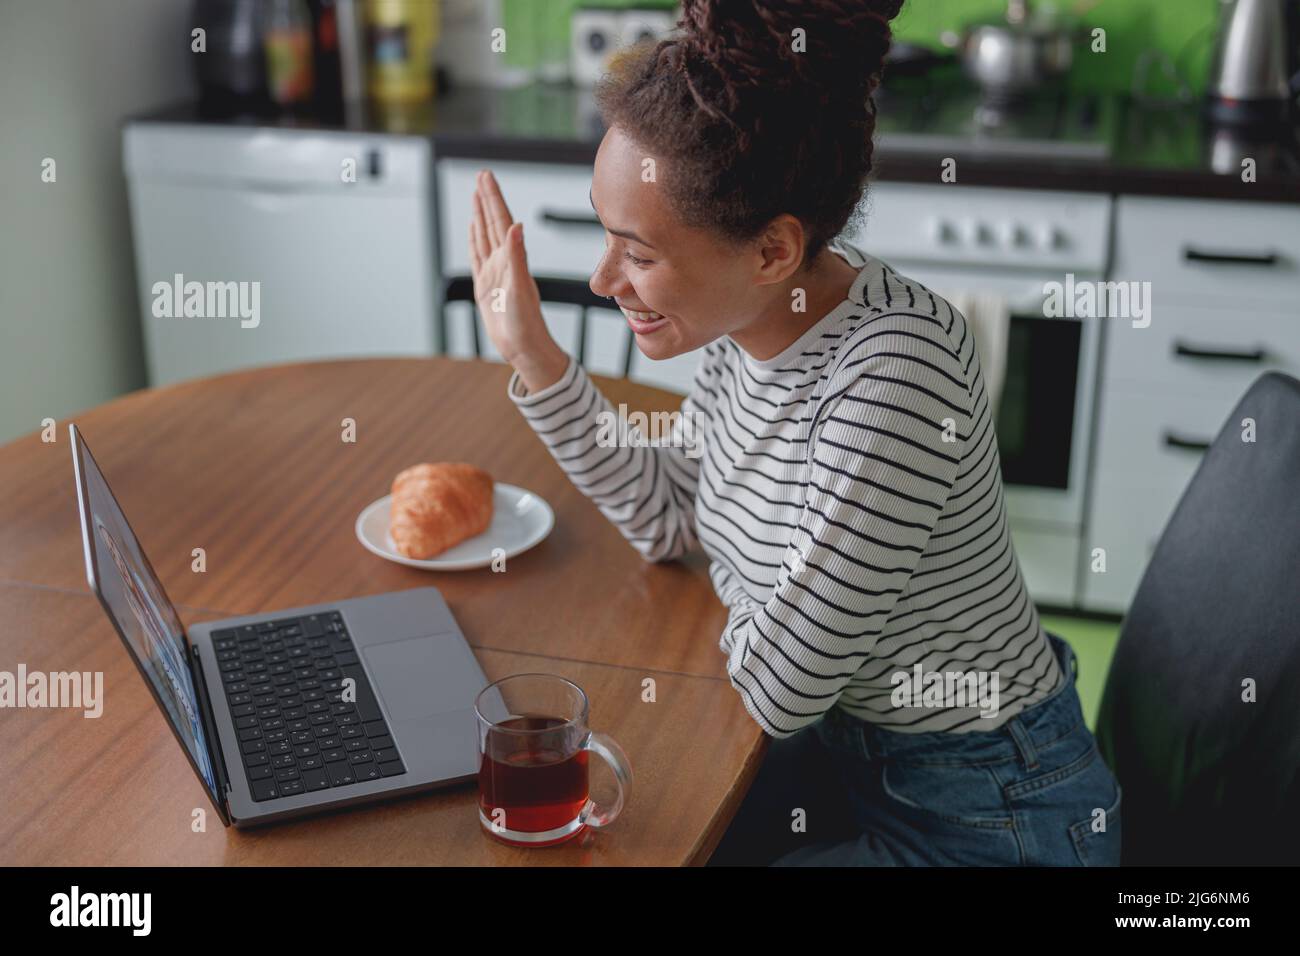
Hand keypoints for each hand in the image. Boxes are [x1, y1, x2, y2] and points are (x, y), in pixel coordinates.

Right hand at [469, 170, 567, 391]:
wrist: (522, 346)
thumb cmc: (524, 320)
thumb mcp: (520, 286)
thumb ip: (517, 256)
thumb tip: (516, 226)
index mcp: (512, 257)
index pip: (501, 220)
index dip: (494, 197)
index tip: (487, 176)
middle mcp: (503, 260)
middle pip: (493, 222)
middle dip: (487, 198)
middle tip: (481, 174)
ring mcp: (493, 271)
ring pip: (484, 235)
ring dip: (480, 215)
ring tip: (476, 194)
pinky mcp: (484, 284)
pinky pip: (477, 255)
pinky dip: (474, 239)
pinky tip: (473, 228)